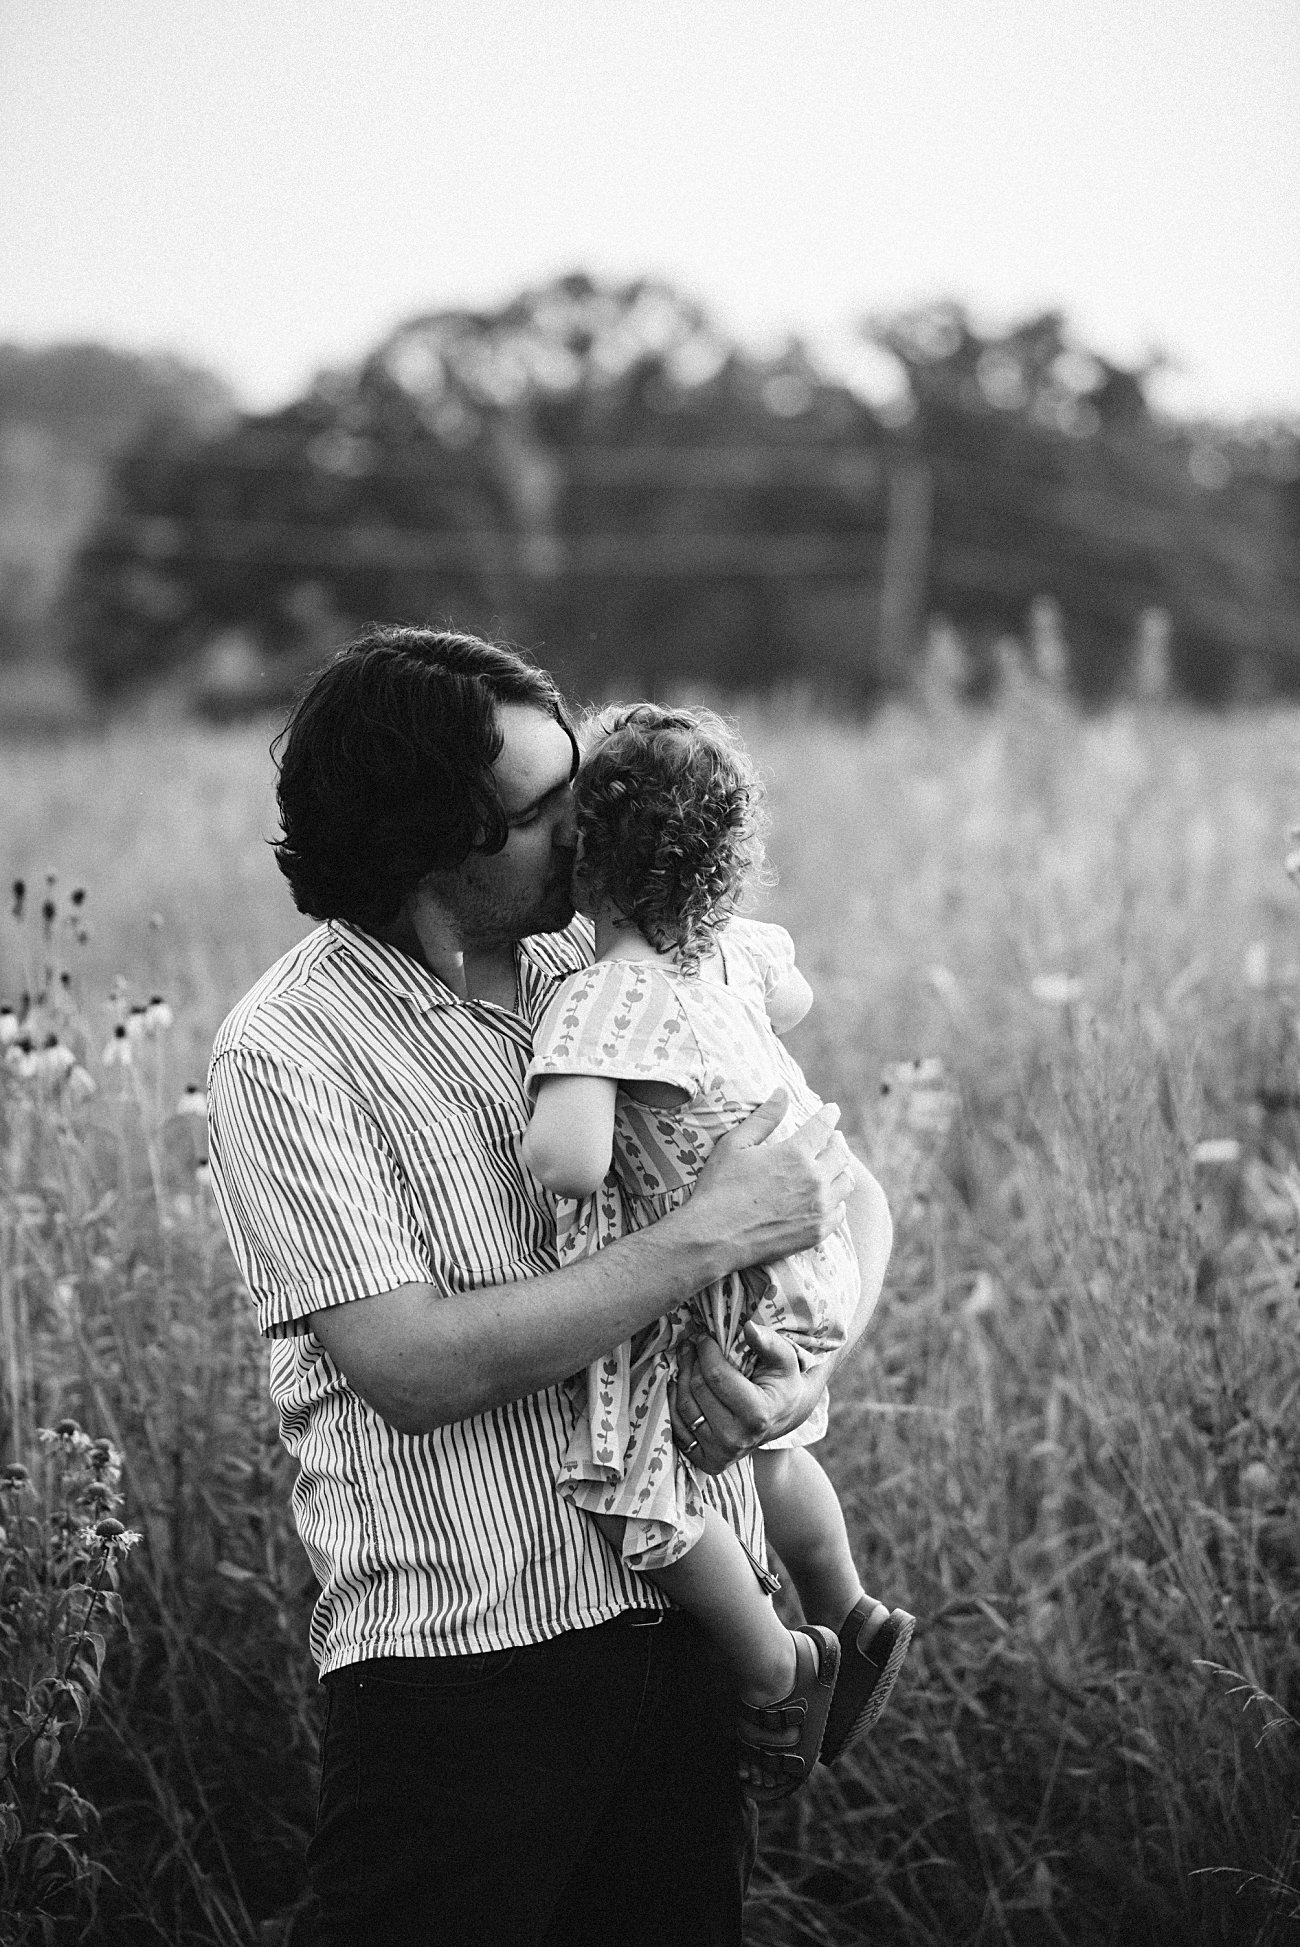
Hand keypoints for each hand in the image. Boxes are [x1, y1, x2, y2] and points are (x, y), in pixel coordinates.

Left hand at [669, 1320, 825, 1474]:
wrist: (784, 1418)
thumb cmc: (784, 1385)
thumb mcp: (786, 1361)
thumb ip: (769, 1343)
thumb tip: (748, 1326)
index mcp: (757, 1416)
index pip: (716, 1376)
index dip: (705, 1350)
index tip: (704, 1337)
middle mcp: (736, 1440)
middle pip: (696, 1390)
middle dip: (691, 1361)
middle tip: (692, 1345)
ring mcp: (720, 1454)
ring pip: (683, 1407)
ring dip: (680, 1379)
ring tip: (687, 1361)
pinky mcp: (707, 1461)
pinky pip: (677, 1428)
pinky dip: (675, 1404)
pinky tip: (683, 1386)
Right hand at [683, 1090, 854, 1279]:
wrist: (714, 1238)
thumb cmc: (719, 1188)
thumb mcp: (735, 1145)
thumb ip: (763, 1118)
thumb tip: (782, 1092)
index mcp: (795, 1153)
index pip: (823, 1126)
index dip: (829, 1114)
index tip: (832, 1110)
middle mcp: (814, 1179)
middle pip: (840, 1153)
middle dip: (838, 1141)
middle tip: (834, 1138)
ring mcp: (819, 1208)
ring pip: (846, 1182)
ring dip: (842, 1169)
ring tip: (835, 1165)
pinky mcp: (817, 1232)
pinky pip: (840, 1211)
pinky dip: (837, 1200)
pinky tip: (830, 1197)